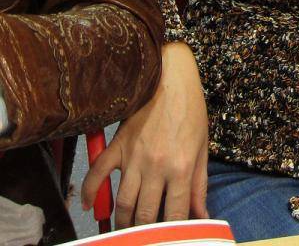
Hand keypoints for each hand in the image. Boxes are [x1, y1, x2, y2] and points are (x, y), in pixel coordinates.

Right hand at [82, 42, 208, 227]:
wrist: (171, 76)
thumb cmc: (190, 109)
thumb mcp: (202, 146)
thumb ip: (200, 184)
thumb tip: (201, 214)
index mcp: (181, 168)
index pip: (174, 214)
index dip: (172, 232)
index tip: (170, 238)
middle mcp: (156, 167)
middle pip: (144, 214)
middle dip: (145, 232)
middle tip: (145, 237)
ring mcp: (134, 157)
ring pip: (122, 202)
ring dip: (121, 222)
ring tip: (124, 231)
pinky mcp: (117, 144)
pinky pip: (98, 173)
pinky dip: (91, 192)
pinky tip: (90, 206)